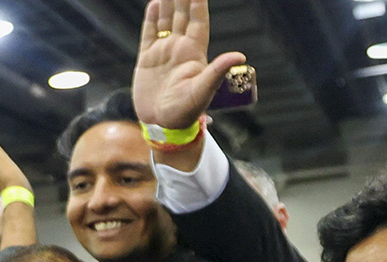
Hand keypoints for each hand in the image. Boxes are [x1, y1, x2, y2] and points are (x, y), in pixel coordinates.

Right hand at [132, 0, 245, 128]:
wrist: (162, 125)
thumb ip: (217, 72)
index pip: (198, 21)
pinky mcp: (147, 60)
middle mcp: (180, 49)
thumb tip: (239, 56)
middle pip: (182, 16)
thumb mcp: (202, 92)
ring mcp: (163, 53)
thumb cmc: (184, 111)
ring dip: (167, 4)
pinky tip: (154, 4)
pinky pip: (149, 35)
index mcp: (194, 53)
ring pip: (166, 21)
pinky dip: (151, 19)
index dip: (198, 3)